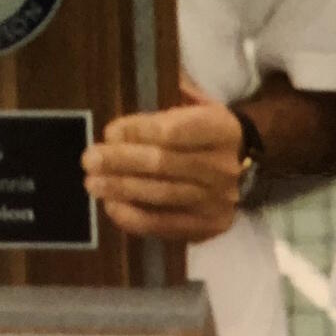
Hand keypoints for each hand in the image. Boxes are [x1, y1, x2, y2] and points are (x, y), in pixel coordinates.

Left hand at [83, 87, 243, 241]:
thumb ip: (161, 113)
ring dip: (121, 188)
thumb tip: (117, 132)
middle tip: (89, 159)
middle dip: (121, 161)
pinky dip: (133, 217)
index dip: (138, 131)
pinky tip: (111, 206)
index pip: (175, 130)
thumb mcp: (195, 108)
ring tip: (92, 182)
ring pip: (161, 195)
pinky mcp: (206, 227)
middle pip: (164, 163)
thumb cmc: (205, 135)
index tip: (110, 132)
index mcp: (222, 129)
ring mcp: (217, 201)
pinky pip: (163, 225)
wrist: (246, 169)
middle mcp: (223, 167)